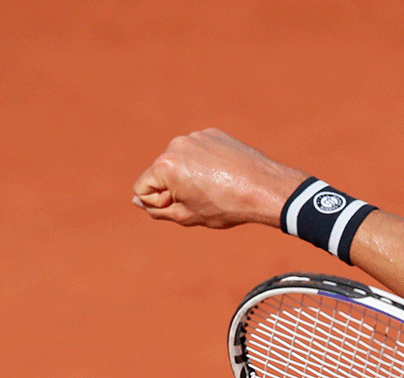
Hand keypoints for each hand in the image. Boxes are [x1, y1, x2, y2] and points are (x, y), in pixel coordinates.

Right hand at [132, 129, 306, 228]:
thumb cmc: (226, 206)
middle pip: (160, 173)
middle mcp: (176, 145)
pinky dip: (207, 164)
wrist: (266, 188)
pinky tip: (225, 174)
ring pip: (181, 162)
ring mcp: (196, 136)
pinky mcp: (213, 134)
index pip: (142, 189)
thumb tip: (137, 201)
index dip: (161, 204)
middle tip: (205, 198)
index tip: (186, 205)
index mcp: (165, 165)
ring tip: (217, 187)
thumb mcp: (187, 216)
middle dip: (175, 187)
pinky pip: (200, 152)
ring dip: (191, 175)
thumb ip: (158, 210)